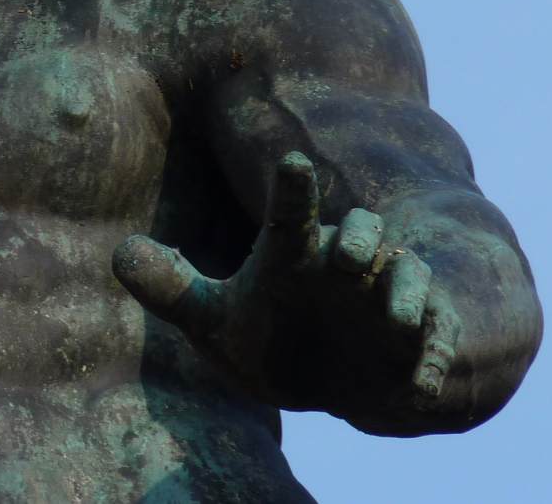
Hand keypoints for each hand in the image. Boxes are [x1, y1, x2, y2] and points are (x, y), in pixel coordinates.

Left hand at [112, 152, 460, 413]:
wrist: (324, 378)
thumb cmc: (264, 332)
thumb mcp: (214, 318)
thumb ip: (171, 287)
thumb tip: (118, 254)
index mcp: (294, 253)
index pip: (290, 215)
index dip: (292, 190)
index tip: (293, 162)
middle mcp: (345, 268)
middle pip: (360, 235)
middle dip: (358, 239)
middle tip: (346, 255)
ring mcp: (385, 304)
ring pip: (406, 280)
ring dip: (404, 294)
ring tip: (397, 318)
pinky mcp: (417, 345)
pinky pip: (432, 347)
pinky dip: (431, 363)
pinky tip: (420, 388)